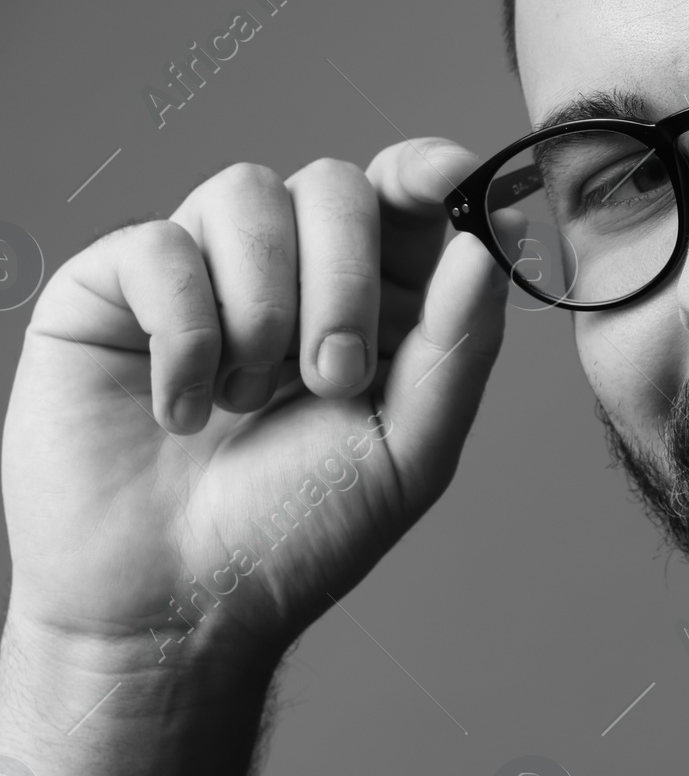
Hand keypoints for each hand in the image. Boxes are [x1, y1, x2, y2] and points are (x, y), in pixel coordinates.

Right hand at [1, 140, 510, 669]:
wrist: (173, 604)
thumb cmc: (291, 536)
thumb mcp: (407, 454)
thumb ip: (457, 350)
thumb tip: (487, 247)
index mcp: (373, 302)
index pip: (404, 193)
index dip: (427, 171)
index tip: (447, 182)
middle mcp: (287, 272)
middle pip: (333, 186)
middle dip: (344, 282)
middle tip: (331, 380)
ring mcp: (199, 271)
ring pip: (246, 193)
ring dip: (263, 309)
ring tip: (245, 402)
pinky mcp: (114, 287)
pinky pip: (160, 244)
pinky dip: (184, 333)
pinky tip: (182, 408)